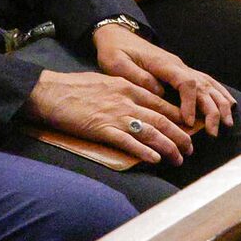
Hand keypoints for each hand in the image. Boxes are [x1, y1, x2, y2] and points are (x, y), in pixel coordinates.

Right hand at [26, 69, 189, 164]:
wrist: (50, 92)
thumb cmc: (73, 87)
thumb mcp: (104, 81)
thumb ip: (123, 91)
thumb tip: (136, 102)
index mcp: (127, 87)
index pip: (160, 103)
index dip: (177, 117)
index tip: (187, 127)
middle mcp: (126, 100)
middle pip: (162, 119)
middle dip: (180, 135)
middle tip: (190, 148)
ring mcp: (115, 115)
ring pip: (151, 132)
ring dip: (168, 147)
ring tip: (179, 158)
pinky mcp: (103, 130)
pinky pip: (129, 143)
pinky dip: (144, 151)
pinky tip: (156, 159)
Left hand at [92, 22, 234, 135]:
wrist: (117, 35)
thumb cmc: (115, 50)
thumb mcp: (116, 64)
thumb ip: (137, 77)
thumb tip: (159, 93)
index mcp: (163, 64)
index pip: (185, 82)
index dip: (190, 103)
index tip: (188, 121)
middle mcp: (177, 65)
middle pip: (202, 86)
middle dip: (212, 109)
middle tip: (214, 132)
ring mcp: (181, 67)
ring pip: (208, 84)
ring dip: (219, 103)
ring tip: (227, 123)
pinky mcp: (181, 71)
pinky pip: (206, 81)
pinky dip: (219, 92)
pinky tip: (229, 104)